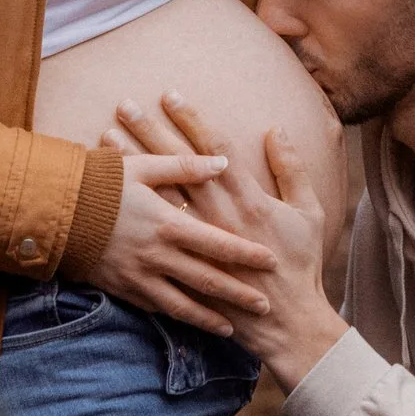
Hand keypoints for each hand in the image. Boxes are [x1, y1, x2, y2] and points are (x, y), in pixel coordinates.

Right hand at [77, 152, 276, 336]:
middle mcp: (157, 256)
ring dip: (209, 318)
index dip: (246, 254)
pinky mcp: (122, 288)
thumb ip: (185, 166)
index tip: (271, 262)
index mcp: (168, 224)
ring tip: (232, 330)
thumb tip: (223, 161)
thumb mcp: (142, 167)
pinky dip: (177, 317)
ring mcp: (138, 277)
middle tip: (265, 308)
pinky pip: (155, 308)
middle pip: (207, 281)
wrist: (52, 211)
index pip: (218, 244)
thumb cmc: (99, 183)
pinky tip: (191, 322)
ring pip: (182, 305)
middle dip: (238, 295)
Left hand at [106, 94, 348, 386]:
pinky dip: (132, 208)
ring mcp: (197, 242)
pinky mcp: (185, 265)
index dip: (191, 120)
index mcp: (249, 199)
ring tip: (105, 138)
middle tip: (124, 104)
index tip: (170, 95)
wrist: (286, 320)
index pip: (214, 149)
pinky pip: (152, 231)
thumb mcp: (309, 211)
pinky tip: (111, 192)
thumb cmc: (301, 264)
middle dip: (150, 132)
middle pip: (175, 166)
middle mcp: (218, 216)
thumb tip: (276, 129)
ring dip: (131, 166)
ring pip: (157, 194)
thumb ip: (292, 168)